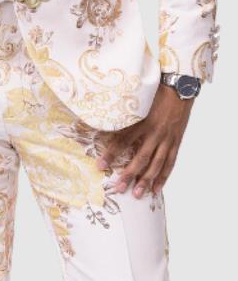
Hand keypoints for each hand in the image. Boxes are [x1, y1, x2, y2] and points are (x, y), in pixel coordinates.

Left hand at [95, 83, 195, 197]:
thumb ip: (124, 110)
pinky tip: (157, 188)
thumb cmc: (155, 90)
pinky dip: (163, 176)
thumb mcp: (138, 98)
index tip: (100, 165)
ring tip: (137, 194)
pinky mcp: (176, 141)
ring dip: (146, 180)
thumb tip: (103, 116)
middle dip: (129, 174)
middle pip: (141, 157)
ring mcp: (167, 138)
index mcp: (143, 121)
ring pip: (156, 164)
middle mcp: (155, 132)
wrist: (179, 86)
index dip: (111, 154)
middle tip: (119, 188)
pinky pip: (170, 162)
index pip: (123, 140)